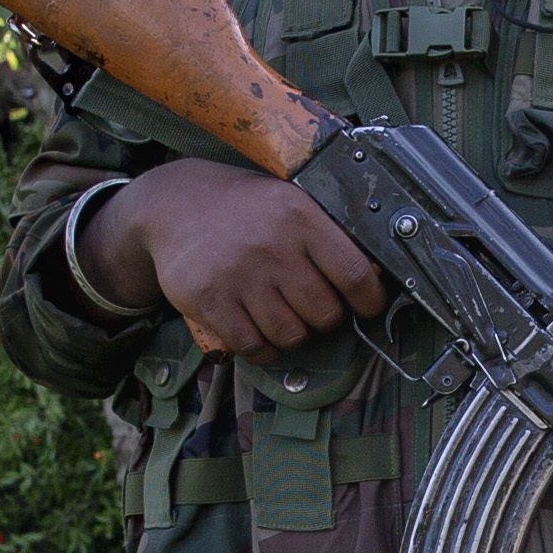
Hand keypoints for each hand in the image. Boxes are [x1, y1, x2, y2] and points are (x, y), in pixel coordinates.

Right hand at [83, 163, 386, 358]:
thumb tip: (375, 278)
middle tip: (311, 306)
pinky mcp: (210, 299)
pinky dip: (263, 349)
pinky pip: (254, 346)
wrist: (178, 205)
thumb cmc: (248, 210)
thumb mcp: (292, 203)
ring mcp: (239, 275)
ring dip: (293, 334)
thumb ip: (331, 235)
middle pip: (324, 314)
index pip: (355, 275)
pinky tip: (259, 329)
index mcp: (300, 217)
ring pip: (291, 335)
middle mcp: (272, 245)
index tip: (367, 308)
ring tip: (282, 314)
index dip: (370, 301)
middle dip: (324, 318)